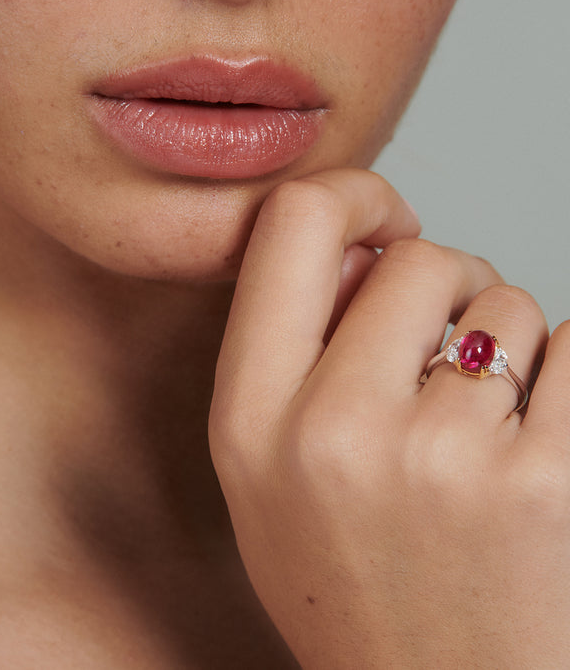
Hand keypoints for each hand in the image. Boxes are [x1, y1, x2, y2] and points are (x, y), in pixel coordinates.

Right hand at [209, 168, 565, 668]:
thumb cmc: (366, 590)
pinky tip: (544, 447)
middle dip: (454, 285)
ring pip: (509, 308)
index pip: (295, 221)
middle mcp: (335, 434)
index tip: (395, 224)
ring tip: (493, 441)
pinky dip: (569, 378)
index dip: (358, 197)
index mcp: (251, 422)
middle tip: (459, 353)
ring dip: (514, 351)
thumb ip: (292, 356)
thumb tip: (368, 247)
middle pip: (421, 258)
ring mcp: (444, 460)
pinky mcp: (548, 484)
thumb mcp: (269, 485)